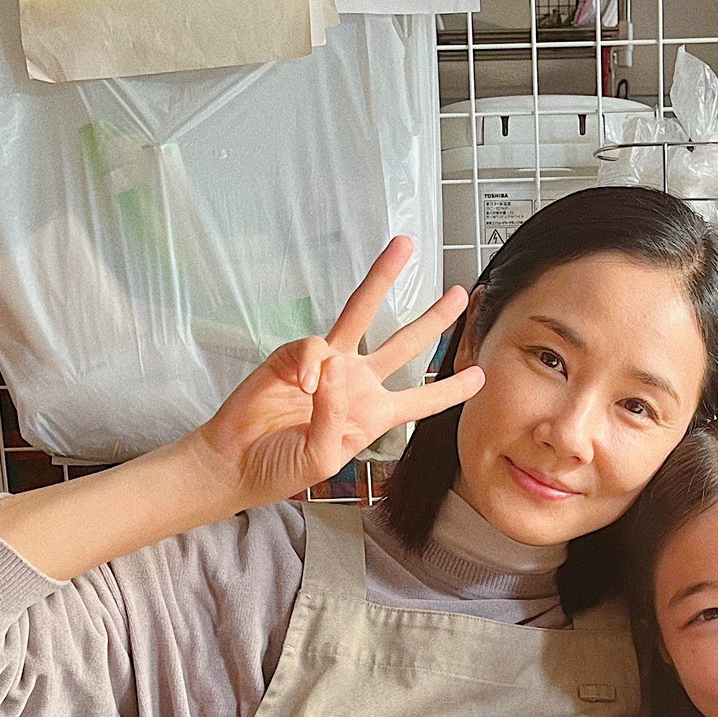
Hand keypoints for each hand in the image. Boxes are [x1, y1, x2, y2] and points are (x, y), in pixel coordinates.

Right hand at [195, 237, 486, 514]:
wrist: (236, 462)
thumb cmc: (281, 467)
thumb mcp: (321, 457)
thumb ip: (334, 417)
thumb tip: (334, 367)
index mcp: (373, 415)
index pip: (421, 400)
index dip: (450, 389)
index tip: (481, 377)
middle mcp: (357, 384)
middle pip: (405, 345)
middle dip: (433, 320)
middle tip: (462, 294)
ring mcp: (327, 366)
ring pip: (362, 315)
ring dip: (382, 281)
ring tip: (403, 249)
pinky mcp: (295, 355)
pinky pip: (314, 347)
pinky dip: (310, 363)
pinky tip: (301, 386)